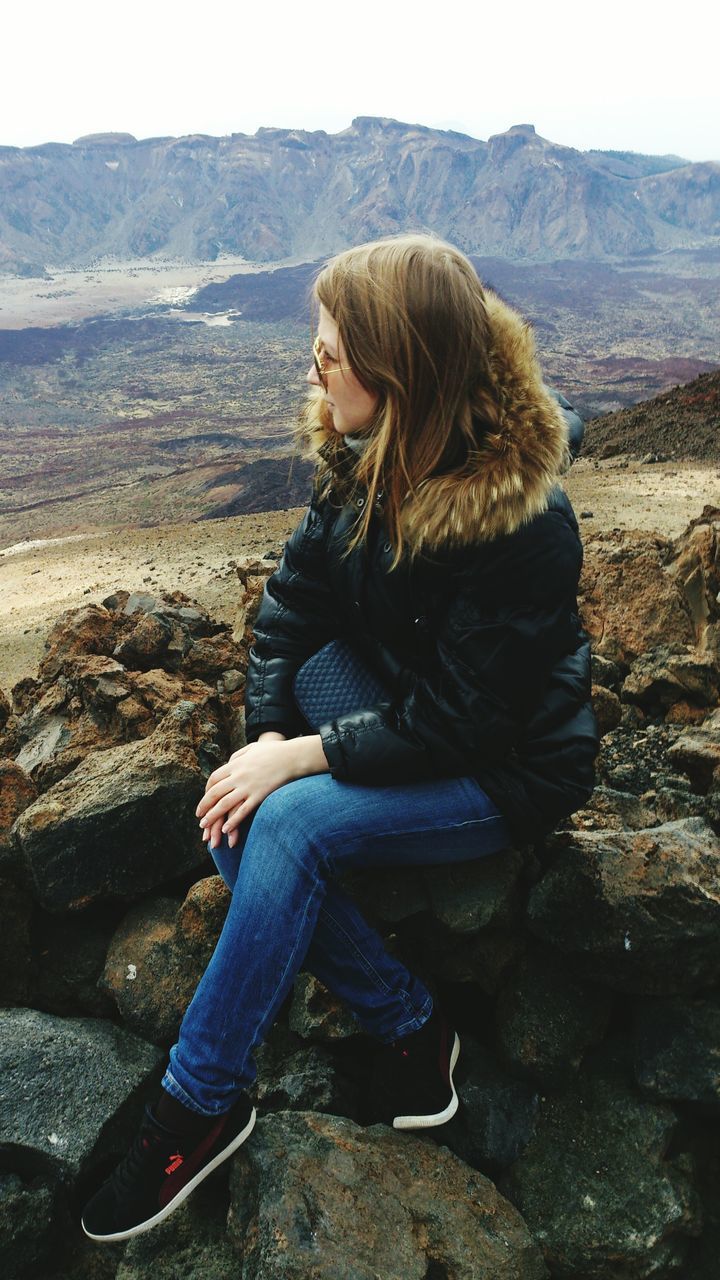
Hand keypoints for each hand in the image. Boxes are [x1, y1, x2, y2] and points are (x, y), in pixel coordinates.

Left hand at [197, 734, 327, 848]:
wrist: (293, 756)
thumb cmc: (274, 751)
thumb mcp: (252, 748)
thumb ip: (239, 755)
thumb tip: (229, 762)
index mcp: (235, 764)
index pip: (213, 779)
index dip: (206, 791)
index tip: (204, 800)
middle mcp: (238, 776)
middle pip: (215, 792)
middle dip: (204, 806)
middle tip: (199, 817)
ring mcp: (248, 786)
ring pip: (224, 804)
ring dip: (212, 816)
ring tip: (205, 826)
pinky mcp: (259, 795)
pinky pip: (242, 810)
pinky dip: (233, 821)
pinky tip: (226, 829)